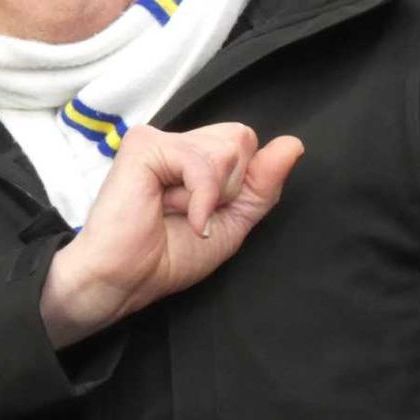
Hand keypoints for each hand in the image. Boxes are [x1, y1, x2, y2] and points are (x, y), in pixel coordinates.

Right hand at [39, 123, 303, 348]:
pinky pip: (203, 161)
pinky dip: (199, 197)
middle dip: (227, 188)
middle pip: (242, 140)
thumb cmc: (166, 258)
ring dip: (209, 196)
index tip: (206, 214)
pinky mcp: (144, 144)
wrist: (126, 279)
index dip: (240, 185)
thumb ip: (263, 185)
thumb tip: (293, 144)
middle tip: (188, 212)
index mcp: (196, 158)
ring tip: (173, 211)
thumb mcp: (232, 223)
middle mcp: (178, 142)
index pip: (247, 145)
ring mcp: (160, 140)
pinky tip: (170, 210)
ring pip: (229, 150)